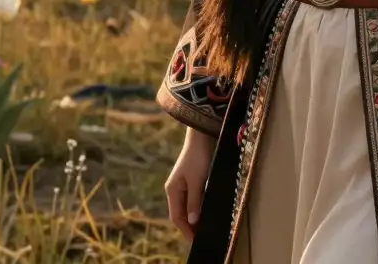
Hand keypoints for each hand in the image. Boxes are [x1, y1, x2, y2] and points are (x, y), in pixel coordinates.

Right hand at [165, 127, 216, 242]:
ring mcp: (182, 184)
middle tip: (200, 237)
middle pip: (180, 213)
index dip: (185, 230)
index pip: (177, 217)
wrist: (201, 135)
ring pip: (186, 206)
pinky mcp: (191, 180)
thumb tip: (192, 221)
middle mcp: (175, 189)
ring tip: (203, 228)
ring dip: (194, 217)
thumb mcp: (197, 180)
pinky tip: (205, 211)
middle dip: (189, 226)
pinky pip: (192, 199)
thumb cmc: (198, 157)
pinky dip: (197, 207)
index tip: (194, 241)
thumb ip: (194, 201)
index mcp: (172, 190)